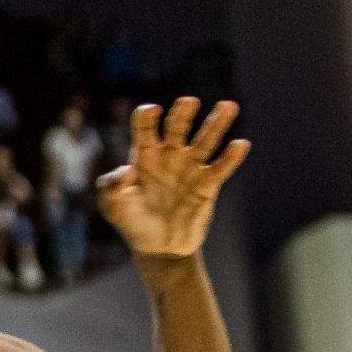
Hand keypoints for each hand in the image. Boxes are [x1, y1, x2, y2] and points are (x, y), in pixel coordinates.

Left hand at [97, 98, 249, 259]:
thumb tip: (126, 171)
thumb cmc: (133, 223)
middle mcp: (169, 156)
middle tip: (189, 102)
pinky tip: (240, 144)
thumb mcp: (113, 207)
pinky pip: (221, 168)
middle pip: (177, 126)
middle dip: (183, 113)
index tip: (152, 112)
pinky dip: (231, 157)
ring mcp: (190, 168)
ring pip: (205, 140)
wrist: (158, 249)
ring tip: (229, 106)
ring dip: (217, 123)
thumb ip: (110, 187)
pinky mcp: (208, 185)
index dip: (147, 115)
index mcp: (144, 155)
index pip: (145, 126)